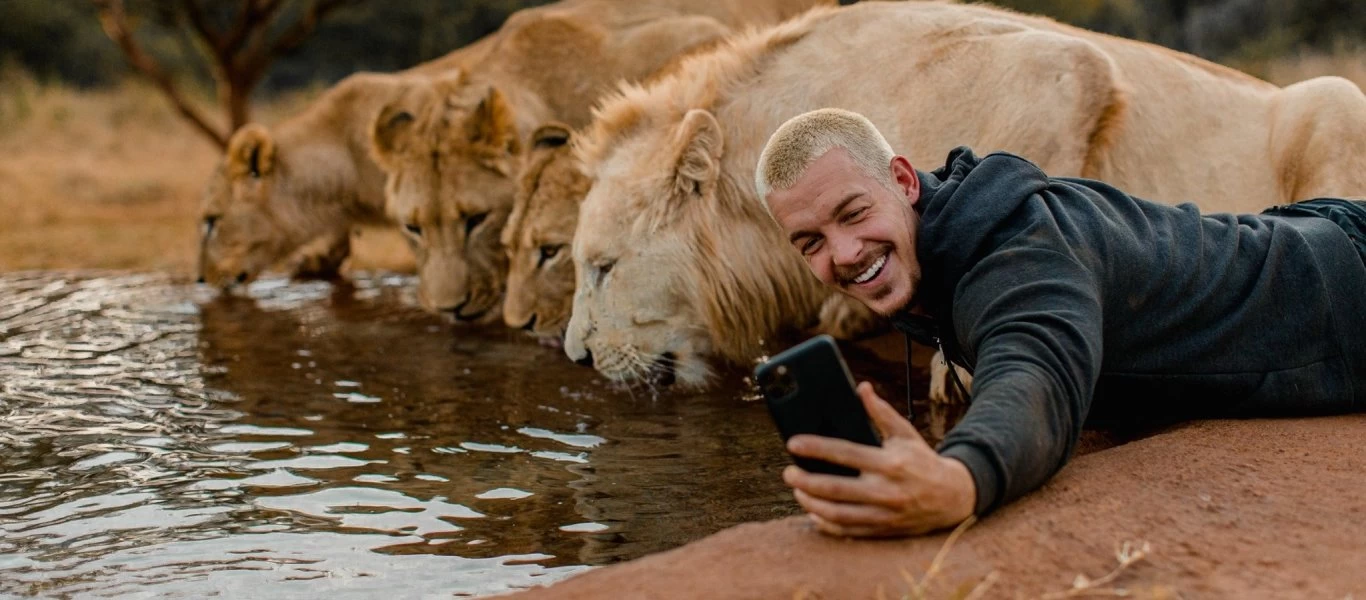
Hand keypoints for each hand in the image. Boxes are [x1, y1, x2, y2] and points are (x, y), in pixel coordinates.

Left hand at [783, 382, 975, 536]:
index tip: (792, 444)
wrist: (953, 497)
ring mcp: (884, 514)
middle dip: (804, 481)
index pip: (845, 453)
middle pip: (834, 488)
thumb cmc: (922, 461)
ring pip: (836, 514)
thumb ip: (881, 412)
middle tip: (788, 472)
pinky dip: (826, 523)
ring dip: (810, 503)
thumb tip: (861, 388)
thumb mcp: (905, 434)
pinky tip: (813, 512)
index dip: (816, 448)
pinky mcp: (883, 530)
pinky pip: (847, 531)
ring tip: (797, 490)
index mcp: (889, 463)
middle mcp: (886, 491)